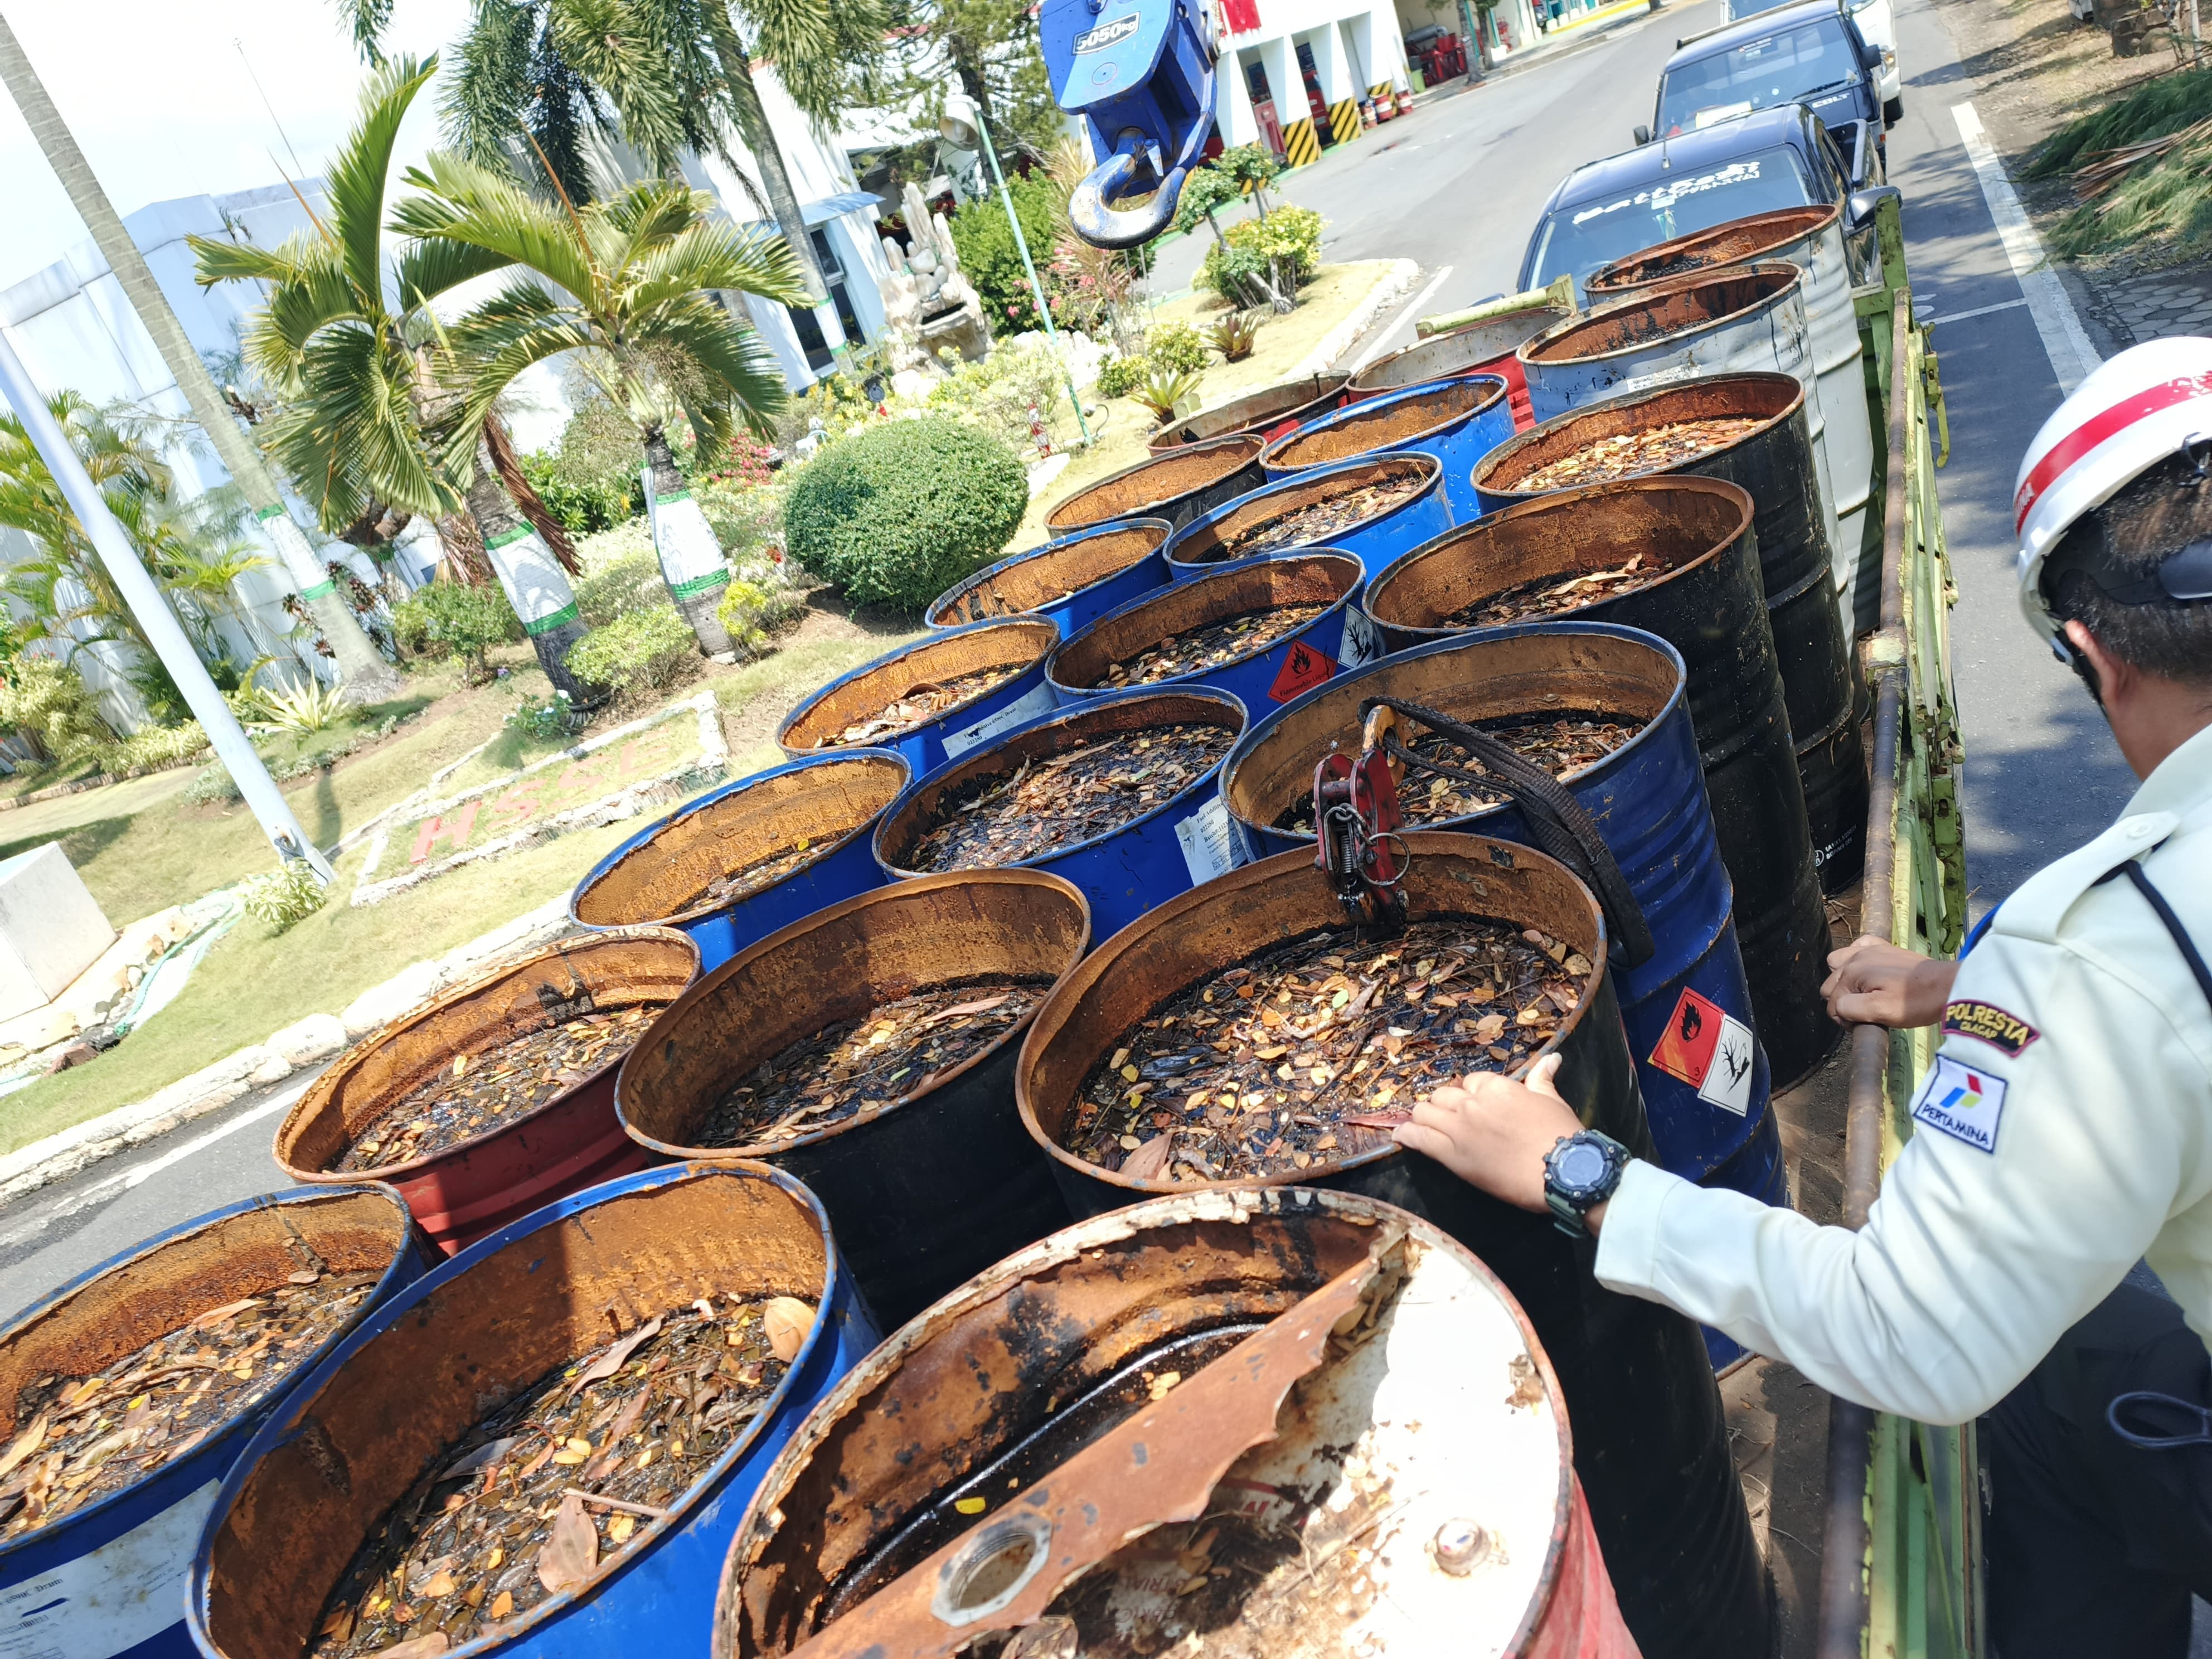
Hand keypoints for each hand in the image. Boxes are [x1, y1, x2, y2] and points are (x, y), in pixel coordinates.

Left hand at [1393, 1053, 1582, 1217]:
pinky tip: (1400, 1136)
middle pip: (1443, 1095)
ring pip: (1425, 1113)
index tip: (1475, 1105)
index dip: (1471, 1093)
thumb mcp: (1552, 1101)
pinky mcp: (1451, 1155)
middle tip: (1448, 1117)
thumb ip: (1542, 1079)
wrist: (1562, 1172)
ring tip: (1423, 1125)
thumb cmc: (1561, 1136)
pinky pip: (1419, 1139)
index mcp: (1496, 1087)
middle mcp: (1472, 1103)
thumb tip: (1552, 1058)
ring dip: (1424, 1117)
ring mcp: (1459, 1128)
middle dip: (1445, 1104)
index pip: (1471, 1081)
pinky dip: (1407, 1136)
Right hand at [1822, 935, 1957, 1027]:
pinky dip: (1855, 958)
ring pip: (1837, 964)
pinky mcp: (1883, 947)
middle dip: (1843, 1000)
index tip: (1863, 1024)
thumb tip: (1838, 1008)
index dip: (1845, 1018)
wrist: (1947, 986)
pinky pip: (1857, 947)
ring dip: (1844, 980)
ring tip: (1862, 993)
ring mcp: (1870, 950)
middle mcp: (1856, 957)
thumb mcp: (1881, 1012)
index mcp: (1853, 973)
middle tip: (1865, 1013)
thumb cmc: (1916, 1002)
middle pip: (1831, 984)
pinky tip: (1867, 970)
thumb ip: (1851, 1009)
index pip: (1833, 1002)